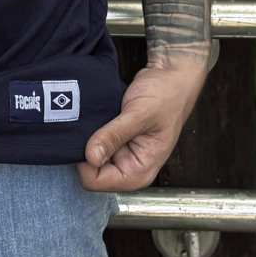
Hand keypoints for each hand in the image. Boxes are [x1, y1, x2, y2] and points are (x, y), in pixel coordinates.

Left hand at [78, 58, 208, 192]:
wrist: (171, 75)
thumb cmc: (166, 96)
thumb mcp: (139, 114)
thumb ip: (114, 135)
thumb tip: (90, 157)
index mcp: (139, 171)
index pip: (97, 181)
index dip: (86, 161)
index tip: (85, 136)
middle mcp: (128, 167)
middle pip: (90, 170)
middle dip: (85, 149)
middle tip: (87, 123)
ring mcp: (121, 153)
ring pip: (89, 154)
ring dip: (86, 138)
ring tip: (92, 117)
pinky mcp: (116, 139)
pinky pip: (94, 140)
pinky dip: (89, 129)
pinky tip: (93, 115)